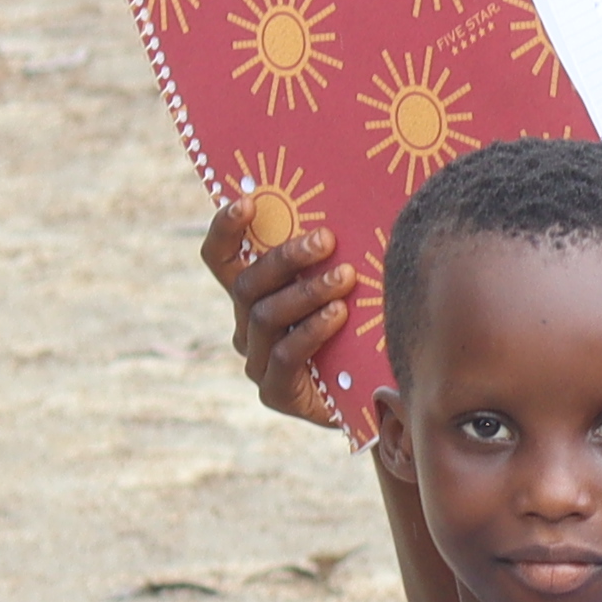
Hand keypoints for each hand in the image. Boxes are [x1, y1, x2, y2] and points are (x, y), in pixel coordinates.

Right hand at [202, 192, 364, 431]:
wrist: (380, 400)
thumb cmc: (366, 333)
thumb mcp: (351, 290)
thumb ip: (338, 257)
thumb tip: (359, 205)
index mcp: (255, 297)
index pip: (222, 259)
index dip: (225, 229)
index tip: (248, 202)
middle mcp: (247, 328)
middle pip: (246, 284)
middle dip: (285, 259)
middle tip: (326, 240)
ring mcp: (258, 362)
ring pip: (265, 317)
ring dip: (306, 292)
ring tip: (346, 277)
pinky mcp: (277, 392)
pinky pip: (285, 355)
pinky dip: (312, 330)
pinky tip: (339, 314)